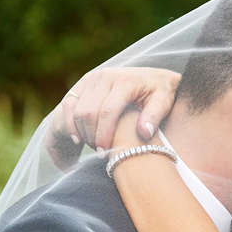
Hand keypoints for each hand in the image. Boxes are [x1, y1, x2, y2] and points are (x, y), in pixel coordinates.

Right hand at [44, 67, 179, 168]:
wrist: (154, 77)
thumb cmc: (161, 92)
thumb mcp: (165, 101)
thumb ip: (155, 115)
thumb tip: (143, 133)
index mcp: (123, 81)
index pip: (107, 111)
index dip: (104, 134)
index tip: (105, 153)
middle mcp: (103, 77)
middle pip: (87, 112)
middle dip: (90, 136)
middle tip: (99, 154)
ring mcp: (89, 80)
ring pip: (74, 110)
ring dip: (78, 133)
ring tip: (90, 150)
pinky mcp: (81, 85)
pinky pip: (67, 106)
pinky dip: (67, 126)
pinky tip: (76, 142)